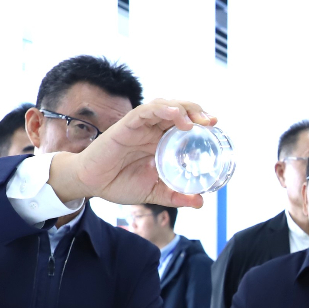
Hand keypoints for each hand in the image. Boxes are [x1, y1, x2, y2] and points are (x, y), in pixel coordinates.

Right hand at [47, 99, 216, 208]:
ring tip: (197, 120)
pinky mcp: (126, 125)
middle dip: (198, 111)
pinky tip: (177, 116)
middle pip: (179, 109)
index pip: (185, 124)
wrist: (92, 185)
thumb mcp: (154, 193)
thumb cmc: (120, 183)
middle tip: (212, 122)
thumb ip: (175, 196)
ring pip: (165, 105)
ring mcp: (140, 126)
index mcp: (161, 141)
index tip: (216, 128)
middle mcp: (152, 129)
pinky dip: (163, 109)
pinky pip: (146, 111)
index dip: (202, 122)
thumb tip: (199, 202)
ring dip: (184, 108)